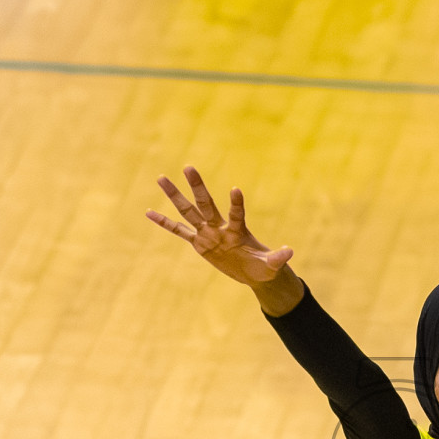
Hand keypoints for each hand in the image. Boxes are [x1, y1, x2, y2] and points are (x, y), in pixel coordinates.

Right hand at [147, 166, 293, 286]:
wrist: (254, 272)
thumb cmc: (264, 267)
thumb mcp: (272, 266)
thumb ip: (278, 258)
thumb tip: (290, 252)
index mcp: (238, 231)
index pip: (236, 214)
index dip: (236, 203)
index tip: (236, 189)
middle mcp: (220, 227)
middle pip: (206, 203)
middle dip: (197, 186)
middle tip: (188, 166)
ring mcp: (207, 233)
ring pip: (188, 211)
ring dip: (175, 196)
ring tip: (161, 178)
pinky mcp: (199, 244)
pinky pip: (179, 231)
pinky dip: (164, 223)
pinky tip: (148, 212)